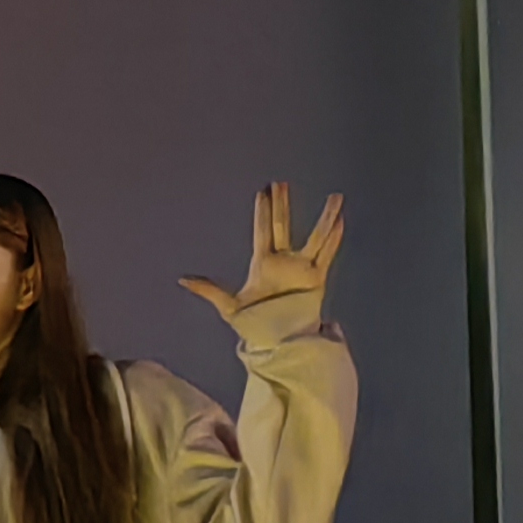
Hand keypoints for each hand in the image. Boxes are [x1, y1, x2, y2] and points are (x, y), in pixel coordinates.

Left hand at [179, 181, 344, 329]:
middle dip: (282, 205)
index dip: (263, 212)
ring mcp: (302, 268)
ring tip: (335, 197)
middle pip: (284, 226)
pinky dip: (335, 238)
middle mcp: (284, 261)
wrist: (277, 340)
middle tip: (280, 183)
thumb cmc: (253, 324)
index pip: (263, 231)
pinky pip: (327, 254)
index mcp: (263, 263)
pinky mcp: (317, 278)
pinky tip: (340, 221)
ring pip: (316, 236)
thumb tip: (182, 280)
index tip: (262, 192)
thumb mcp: (228, 306)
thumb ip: (209, 290)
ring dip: (325, 217)